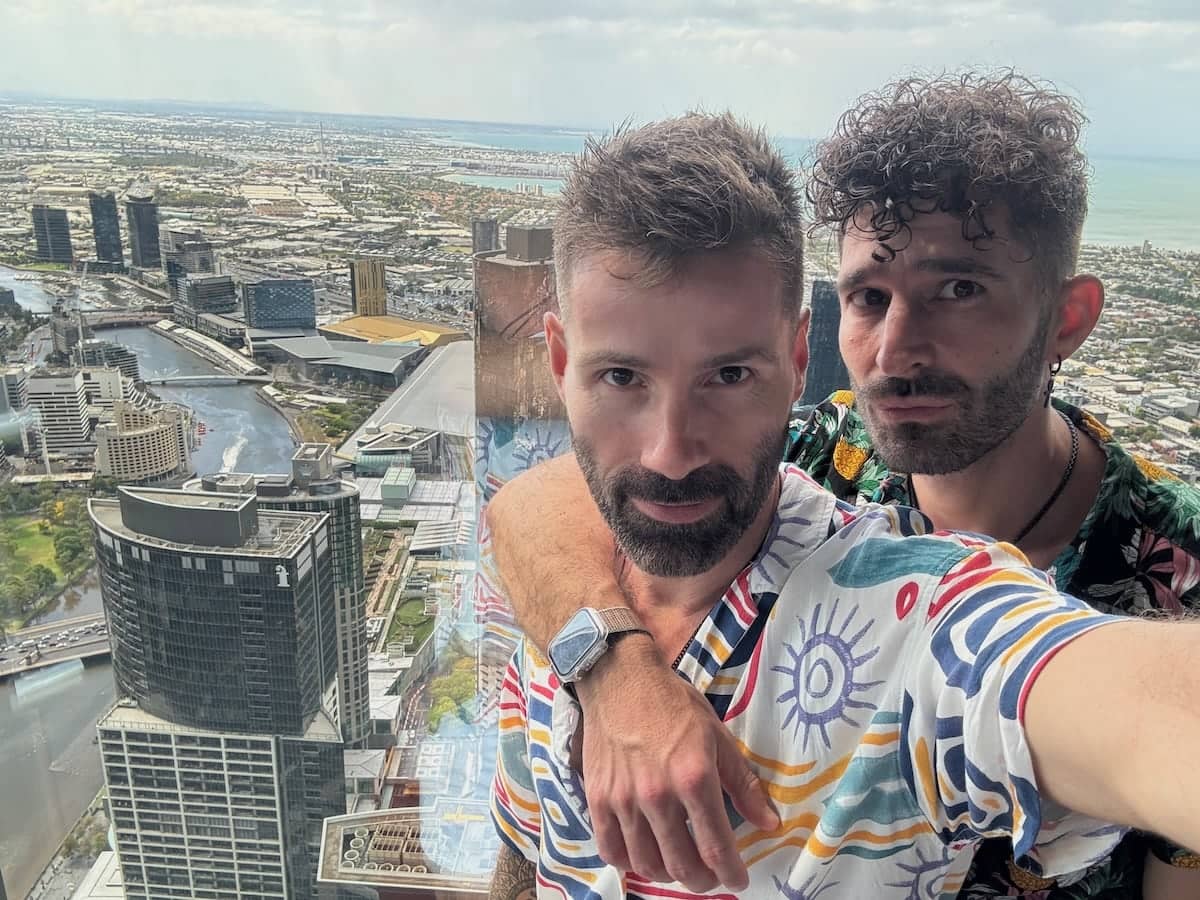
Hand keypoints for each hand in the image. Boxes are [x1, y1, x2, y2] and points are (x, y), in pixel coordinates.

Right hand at [575, 637, 779, 891]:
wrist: (620, 679)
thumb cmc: (672, 704)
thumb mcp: (717, 736)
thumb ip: (742, 784)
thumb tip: (768, 823)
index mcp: (693, 777)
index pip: (716, 846)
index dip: (731, 873)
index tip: (738, 880)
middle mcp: (657, 795)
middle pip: (682, 865)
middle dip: (702, 881)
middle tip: (710, 876)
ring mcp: (623, 800)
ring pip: (647, 864)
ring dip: (668, 875)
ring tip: (679, 866)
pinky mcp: (597, 798)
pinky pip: (611, 850)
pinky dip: (629, 863)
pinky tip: (643, 854)